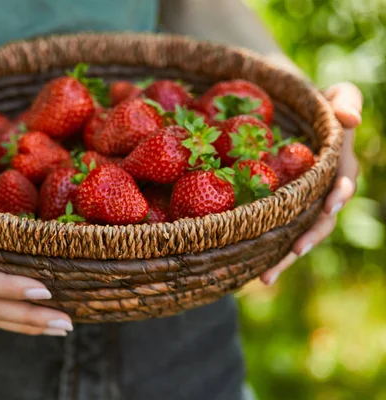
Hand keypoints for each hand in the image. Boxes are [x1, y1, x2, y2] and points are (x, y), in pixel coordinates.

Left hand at [261, 82, 362, 284]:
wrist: (287, 114)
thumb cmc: (312, 103)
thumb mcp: (335, 94)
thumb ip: (347, 101)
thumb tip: (351, 119)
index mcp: (338, 166)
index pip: (343, 182)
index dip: (339, 194)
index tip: (330, 207)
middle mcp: (322, 191)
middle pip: (321, 220)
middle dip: (309, 237)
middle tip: (295, 251)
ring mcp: (301, 204)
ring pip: (296, 234)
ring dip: (283, 257)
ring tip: (265, 277)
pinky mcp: (279, 209)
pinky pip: (274, 231)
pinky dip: (264, 250)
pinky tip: (247, 270)